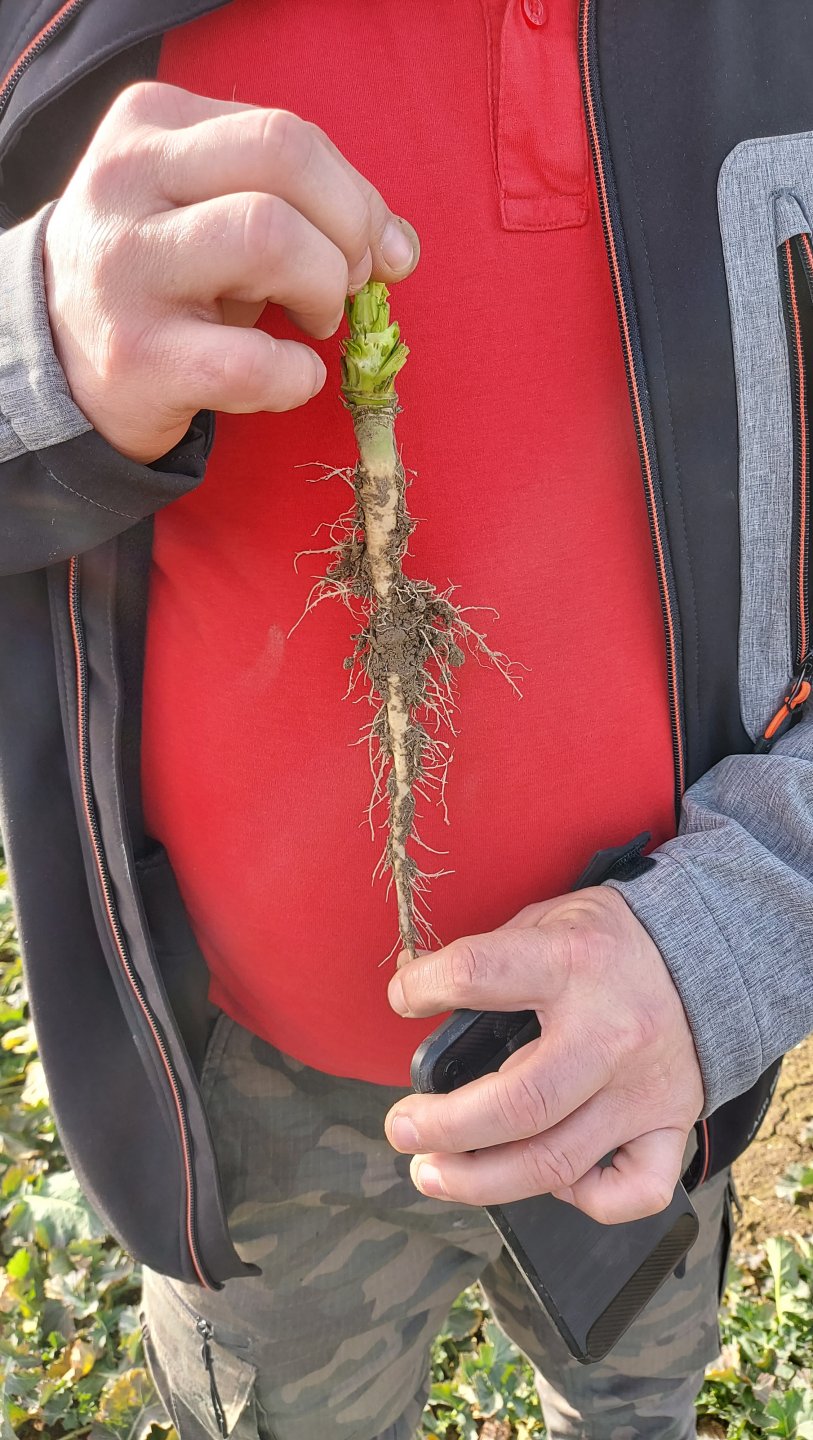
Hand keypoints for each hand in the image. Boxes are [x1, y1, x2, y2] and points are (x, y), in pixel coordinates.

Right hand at [43, 82, 419, 463]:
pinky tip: (289, 377)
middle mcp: (129, 182)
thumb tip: (401, 247)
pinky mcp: (137, 357)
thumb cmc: (163, 277)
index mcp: (152, 126)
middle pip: (284, 157)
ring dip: (324, 288)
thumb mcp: (212, 212)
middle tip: (345, 281)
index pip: (286, 132)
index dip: (354, 194)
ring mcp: (128, 269)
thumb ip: (303, 204)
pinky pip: (252, 360)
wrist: (59, 357)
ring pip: (271, 238)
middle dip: (347, 226)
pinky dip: (296, 376)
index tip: (371, 246)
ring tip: (314, 321)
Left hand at [385, 886, 704, 1222]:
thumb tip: (413, 994)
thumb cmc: (605, 944)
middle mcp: (610, 1032)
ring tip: (431, 1173)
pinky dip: (582, 1200)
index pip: (480, 972)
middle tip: (401, 1129)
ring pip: (557, 1162)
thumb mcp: (546, 920)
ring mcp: (643, 1089)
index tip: (402, 998)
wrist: (708, 954)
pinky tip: (549, 1181)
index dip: (425, 987)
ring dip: (480, 1180)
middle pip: (518, 1103)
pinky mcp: (670, 1126)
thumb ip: (489, 958)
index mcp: (571, 961)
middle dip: (444, 1127)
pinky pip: (630, 1192)